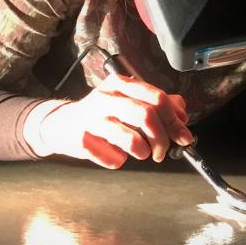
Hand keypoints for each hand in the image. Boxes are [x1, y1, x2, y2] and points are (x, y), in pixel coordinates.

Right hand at [35, 73, 193, 168]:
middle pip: (147, 115)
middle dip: (162, 139)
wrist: (61, 124)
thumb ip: (158, 104)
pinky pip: (114, 158)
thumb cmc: (101, 114)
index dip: (175, 120)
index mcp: (121, 84)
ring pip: (132, 138)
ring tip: (142, 153)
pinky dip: (119, 160)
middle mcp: (107, 98)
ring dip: (143, 151)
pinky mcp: (83, 140)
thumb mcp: (128, 101)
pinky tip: (113, 153)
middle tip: (162, 151)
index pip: (157, 98)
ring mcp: (93, 119)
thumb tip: (182, 112)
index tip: (184, 137)